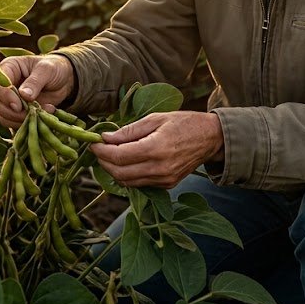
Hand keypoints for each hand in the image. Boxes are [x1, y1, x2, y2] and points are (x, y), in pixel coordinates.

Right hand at [0, 54, 74, 129]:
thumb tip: (24, 95)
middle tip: (29, 112)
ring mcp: (10, 100)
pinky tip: (44, 115)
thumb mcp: (47, 70)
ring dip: (21, 119)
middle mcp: (5, 85)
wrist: (64, 79)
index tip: (18, 106)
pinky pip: (14, 123)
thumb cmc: (54, 68)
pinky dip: (28, 123)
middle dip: (11, 112)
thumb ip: (35, 81)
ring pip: (3, 116)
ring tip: (42, 112)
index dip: (5, 96)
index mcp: (8, 68)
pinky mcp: (18, 112)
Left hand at [90, 111, 224, 188]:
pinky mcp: (167, 185)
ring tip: (109, 156)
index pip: (118, 156)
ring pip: (127, 182)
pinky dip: (128, 175)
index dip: (101, 151)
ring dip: (114, 171)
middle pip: (119, 173)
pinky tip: (126, 162)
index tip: (93, 143)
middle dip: (103, 163)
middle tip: (98, 150)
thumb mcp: (156, 119)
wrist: (211, 138)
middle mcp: (159, 168)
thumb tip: (106, 137)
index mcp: (155, 148)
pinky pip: (140, 184)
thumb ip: (129, 130)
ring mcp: (164, 179)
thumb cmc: (184, 123)